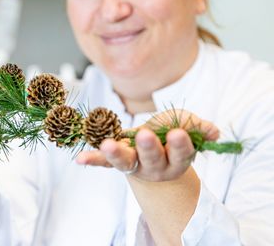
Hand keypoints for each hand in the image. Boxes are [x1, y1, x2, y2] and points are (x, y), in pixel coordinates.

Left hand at [75, 109, 219, 181]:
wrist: (153, 153)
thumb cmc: (171, 136)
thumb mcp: (186, 127)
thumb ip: (198, 127)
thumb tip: (213, 132)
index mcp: (176, 159)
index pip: (180, 153)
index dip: (180, 144)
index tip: (179, 133)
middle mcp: (155, 166)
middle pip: (153, 159)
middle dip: (150, 147)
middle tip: (145, 135)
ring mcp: (134, 165)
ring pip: (126, 162)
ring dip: (117, 153)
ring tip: (107, 145)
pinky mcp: (116, 161)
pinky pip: (103, 163)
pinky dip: (92, 161)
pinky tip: (80, 159)